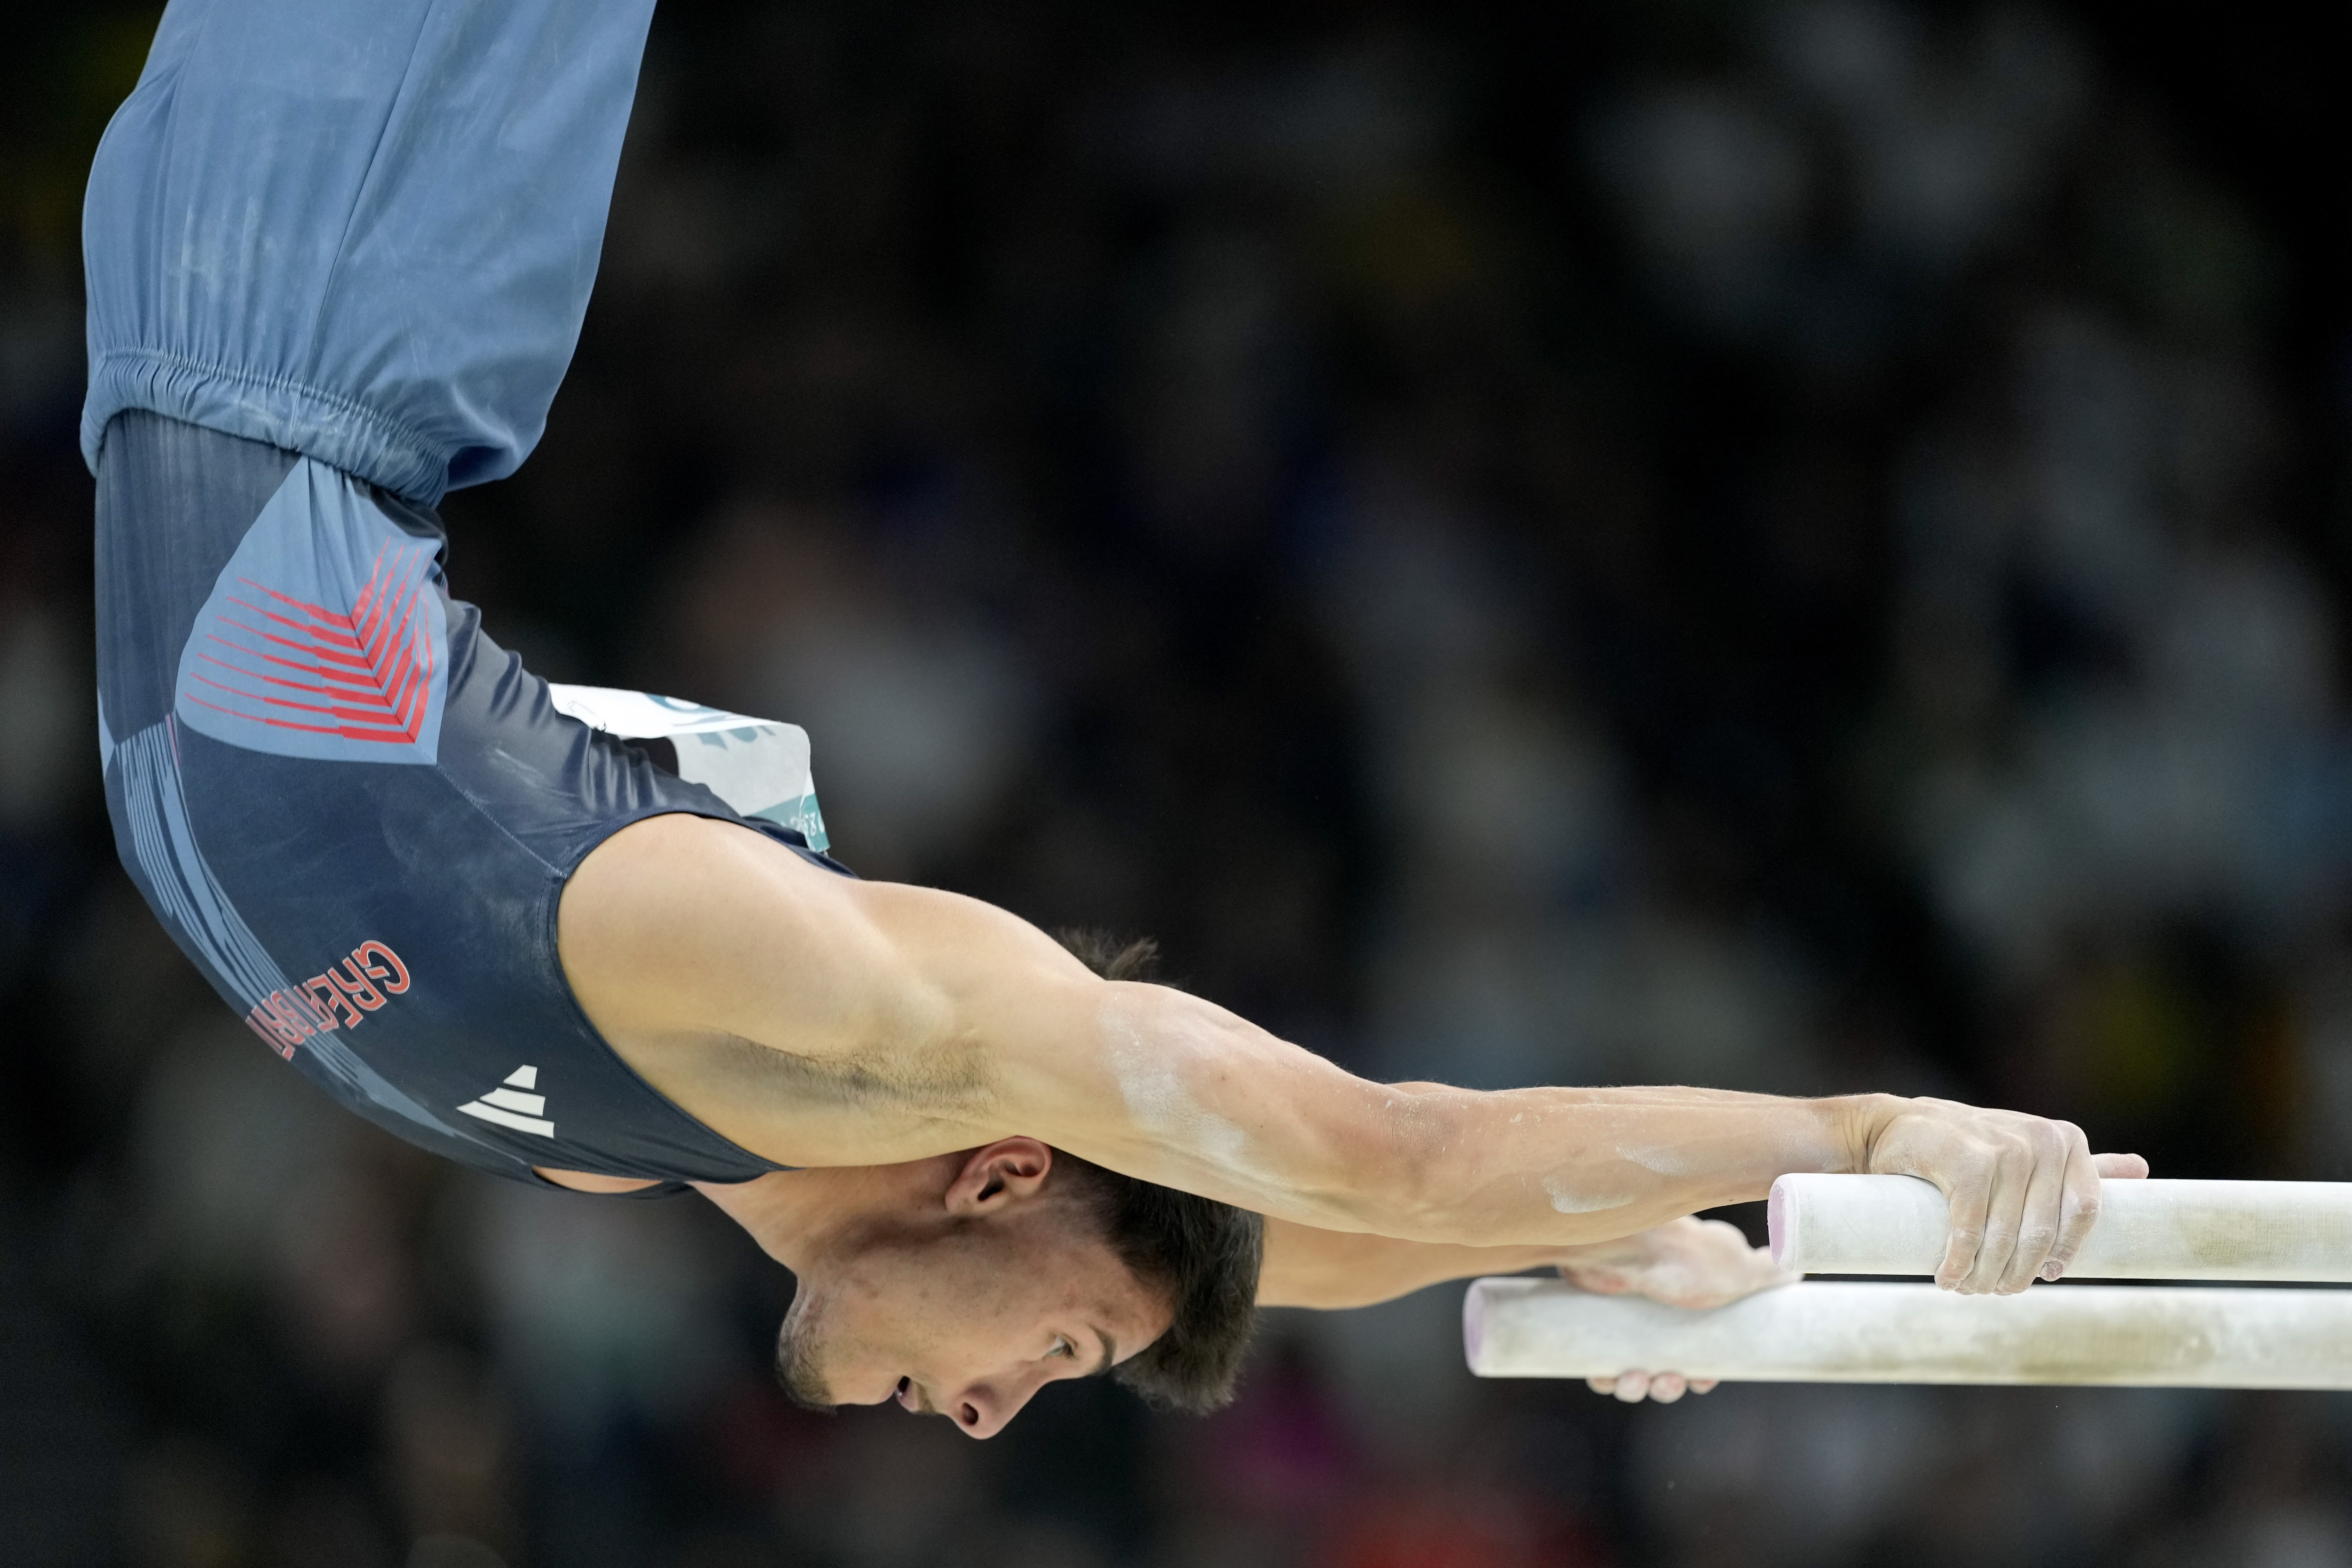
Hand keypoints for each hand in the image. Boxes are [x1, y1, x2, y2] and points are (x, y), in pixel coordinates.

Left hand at [1559, 1216, 1795, 1403]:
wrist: (1625, 1241)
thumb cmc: (1684, 1258)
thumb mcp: (1738, 1268)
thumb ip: (1769, 1273)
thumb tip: (1798, 1270)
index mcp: (1692, 1300)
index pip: (1701, 1350)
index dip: (1703, 1373)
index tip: (1702, 1379)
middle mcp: (1657, 1307)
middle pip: (1666, 1364)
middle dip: (1669, 1385)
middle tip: (1668, 1383)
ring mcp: (1623, 1312)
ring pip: (1631, 1367)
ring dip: (1635, 1386)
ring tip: (1636, 1380)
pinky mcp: (1593, 1315)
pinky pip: (1595, 1360)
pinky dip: (1604, 1375)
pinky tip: (1607, 1375)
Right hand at [1860, 1095, 2149, 1294]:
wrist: (1895, 1126)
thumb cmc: (1967, 1146)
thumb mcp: (2030, 1152)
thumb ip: (2080, 1165)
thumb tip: (2142, 1168)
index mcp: (2065, 1140)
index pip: (2084, 1212)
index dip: (2066, 1252)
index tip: (2046, 1275)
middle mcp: (2042, 1140)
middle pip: (2042, 1233)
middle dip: (2017, 1273)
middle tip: (1995, 1290)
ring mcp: (2006, 1149)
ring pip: (2006, 1238)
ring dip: (1985, 1276)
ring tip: (1970, 1288)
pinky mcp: (1968, 1164)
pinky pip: (1971, 1232)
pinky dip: (1958, 1264)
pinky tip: (1947, 1277)